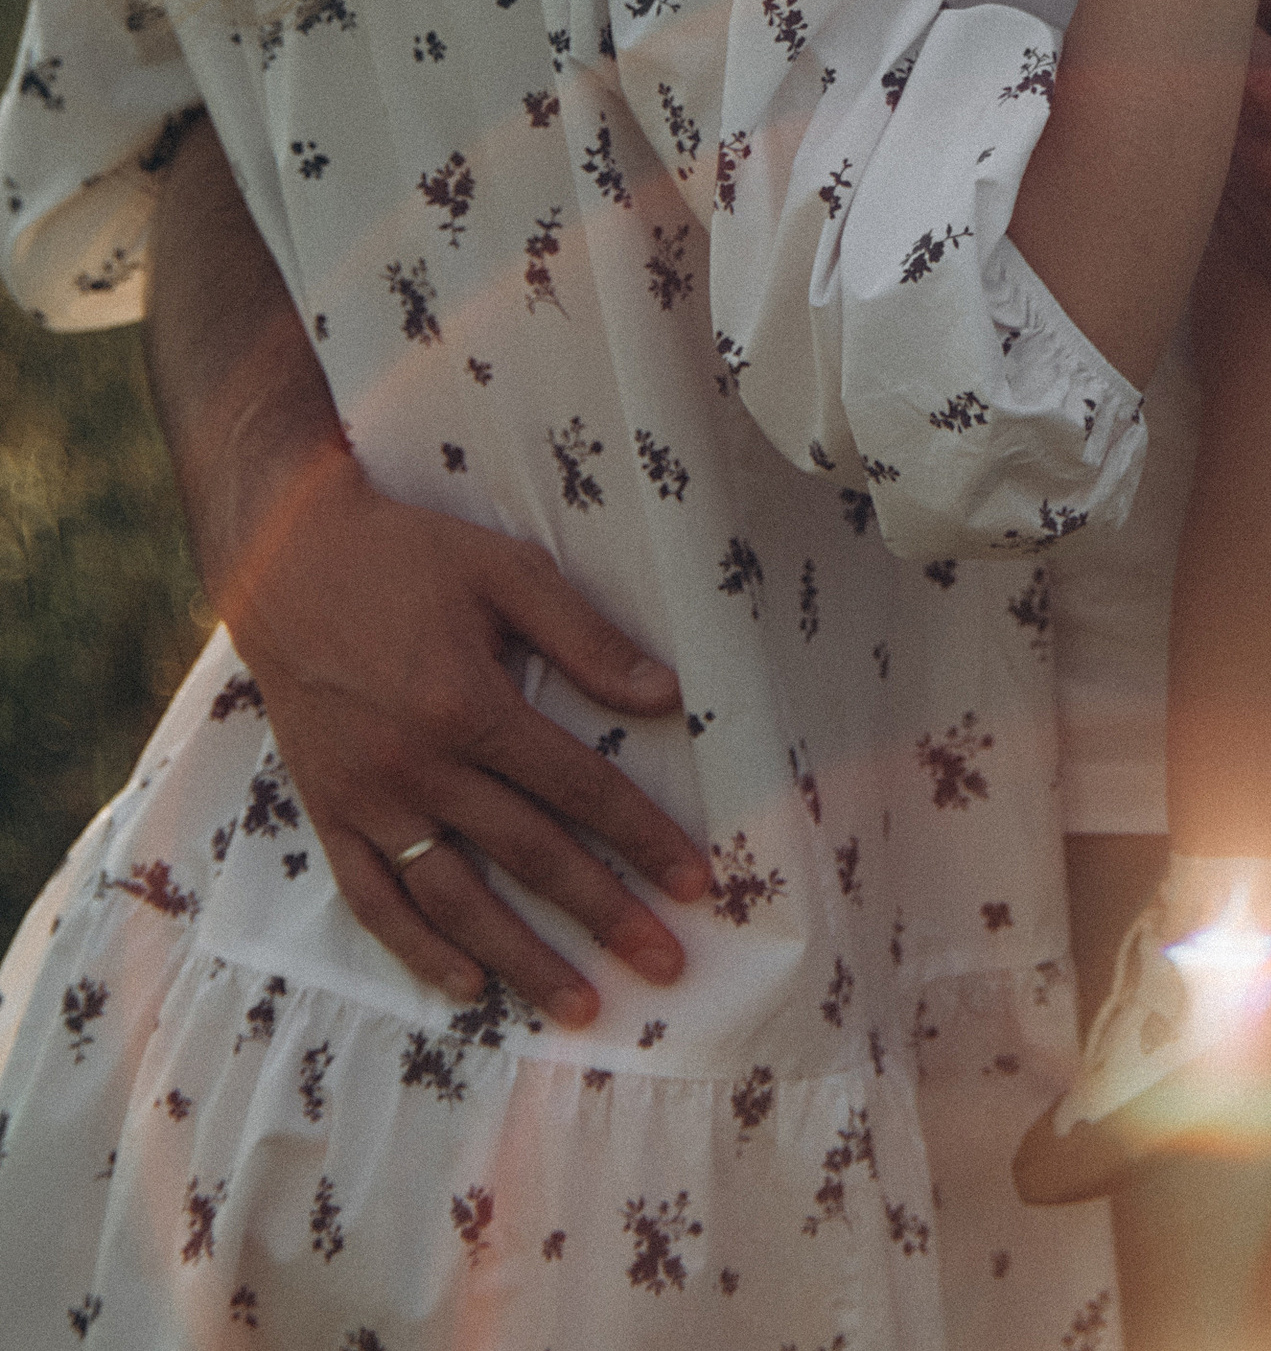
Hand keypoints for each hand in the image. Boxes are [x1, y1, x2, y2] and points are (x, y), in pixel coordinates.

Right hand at [221, 448, 709, 1022]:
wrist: (286, 558)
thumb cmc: (408, 556)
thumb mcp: (505, 571)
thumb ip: (585, 637)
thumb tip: (664, 696)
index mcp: (470, 705)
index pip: (579, 788)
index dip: (644, 836)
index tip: (694, 881)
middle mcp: (421, 767)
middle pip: (531, 855)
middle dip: (606, 913)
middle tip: (666, 965)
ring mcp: (370, 799)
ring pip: (456, 899)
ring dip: (523, 958)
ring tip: (582, 1004)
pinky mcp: (328, 813)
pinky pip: (374, 899)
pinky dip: (418, 950)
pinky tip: (466, 985)